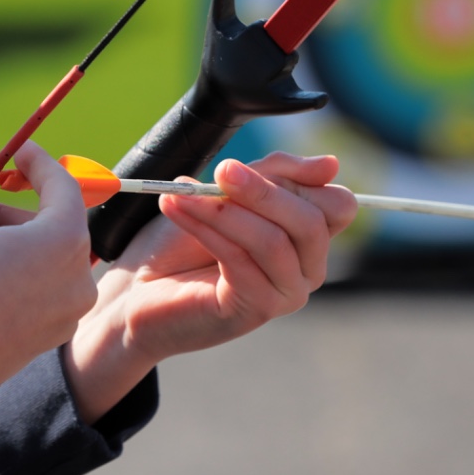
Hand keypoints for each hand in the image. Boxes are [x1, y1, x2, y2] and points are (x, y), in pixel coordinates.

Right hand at [0, 142, 97, 471]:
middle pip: (56, 226)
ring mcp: (67, 315)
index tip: (18, 153)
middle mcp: (77, 280)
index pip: (63, 188)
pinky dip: (20, 276)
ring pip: (49, 262)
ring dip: (17, 244)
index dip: (39, 164)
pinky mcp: (50, 339)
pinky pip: (43, 293)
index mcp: (62, 242)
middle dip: (19, 210)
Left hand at [65, 152, 357, 421]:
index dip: (300, 180)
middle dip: (263, 191)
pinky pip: (241, 261)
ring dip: (225, 210)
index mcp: (308, 238)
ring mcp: (285, 294)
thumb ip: (274, 175)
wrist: (136, 289)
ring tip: (182, 192)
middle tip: (222, 170)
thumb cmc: (179, 243)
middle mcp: (307, 269)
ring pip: (274, 241)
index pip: (338, 205)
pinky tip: (176, 210)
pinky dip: (207, 229)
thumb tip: (331, 164)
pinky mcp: (254, 310)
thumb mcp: (227, 194)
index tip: (250, 167)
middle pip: (311, 222)